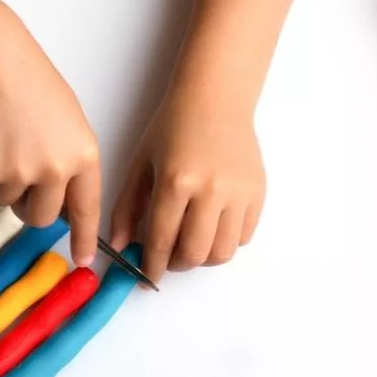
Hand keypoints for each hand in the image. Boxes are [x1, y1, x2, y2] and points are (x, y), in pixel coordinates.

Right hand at [0, 21, 101, 266]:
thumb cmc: (24, 78)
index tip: (84, 259)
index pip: (88, 207)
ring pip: (7, 202)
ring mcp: (22, 173)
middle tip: (16, 171)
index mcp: (83, 153)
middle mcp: (57, 169)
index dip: (85, 237)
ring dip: (0, 180)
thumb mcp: (65, 119)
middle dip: (29, 205)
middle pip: (43, 216)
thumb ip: (67, 159)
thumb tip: (61, 194)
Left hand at [111, 86, 264, 282]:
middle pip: (195, 253)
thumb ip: (127, 206)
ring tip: (190, 244)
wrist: (215, 100)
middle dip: (177, 265)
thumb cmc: (173, 127)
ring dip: (203, 259)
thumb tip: (118, 246)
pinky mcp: (258, 193)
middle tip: (168, 259)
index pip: (161, 239)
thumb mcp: (141, 163)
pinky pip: (243, 237)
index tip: (147, 276)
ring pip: (223, 252)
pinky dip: (225, 242)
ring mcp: (238, 193)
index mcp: (176, 181)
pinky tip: (211, 228)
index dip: (152, 265)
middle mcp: (210, 190)